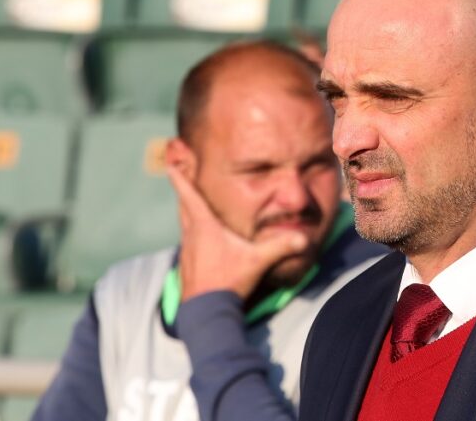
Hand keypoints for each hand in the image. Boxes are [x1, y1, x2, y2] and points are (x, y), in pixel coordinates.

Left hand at [167, 166, 306, 301]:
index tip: (170, 164)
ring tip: (190, 202)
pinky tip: (199, 238)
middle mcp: (192, 235)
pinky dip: (190, 230)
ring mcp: (187, 250)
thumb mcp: (258, 261)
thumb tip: (305, 238)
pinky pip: (187, 240)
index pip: (189, 195)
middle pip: (183, 206)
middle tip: (181, 175)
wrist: (205, 311)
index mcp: (205, 226)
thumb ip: (281, 247)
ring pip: (184, 223)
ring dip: (186, 210)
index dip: (180, 178)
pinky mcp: (187, 264)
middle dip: (183, 190)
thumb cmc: (229, 281)